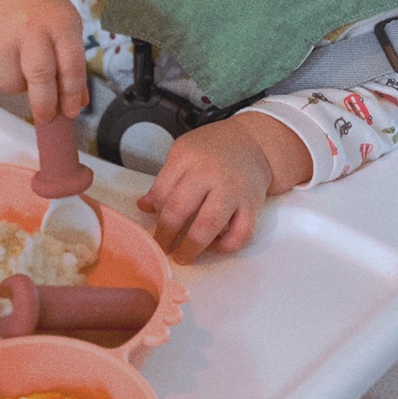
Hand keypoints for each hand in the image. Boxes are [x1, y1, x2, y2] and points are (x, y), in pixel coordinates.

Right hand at [0, 0, 88, 122]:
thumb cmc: (47, 14)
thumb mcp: (69, 31)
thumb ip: (74, 68)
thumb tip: (75, 105)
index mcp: (60, 24)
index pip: (70, 65)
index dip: (72, 94)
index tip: (71, 112)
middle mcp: (30, 28)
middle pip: (39, 75)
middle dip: (45, 104)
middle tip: (47, 115)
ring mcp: (2, 36)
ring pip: (12, 84)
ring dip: (21, 88)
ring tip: (26, 71)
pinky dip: (2, 80)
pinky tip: (9, 63)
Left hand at [136, 112, 311, 263]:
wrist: (253, 142)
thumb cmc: (212, 149)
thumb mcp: (182, 153)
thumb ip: (163, 180)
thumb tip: (144, 206)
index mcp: (187, 157)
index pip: (162, 191)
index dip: (155, 214)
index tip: (153, 227)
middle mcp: (210, 172)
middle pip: (179, 209)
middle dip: (166, 235)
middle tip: (162, 248)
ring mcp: (233, 190)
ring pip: (209, 225)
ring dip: (192, 247)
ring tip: (183, 256)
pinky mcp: (252, 205)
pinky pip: (240, 234)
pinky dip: (225, 247)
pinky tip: (214, 246)